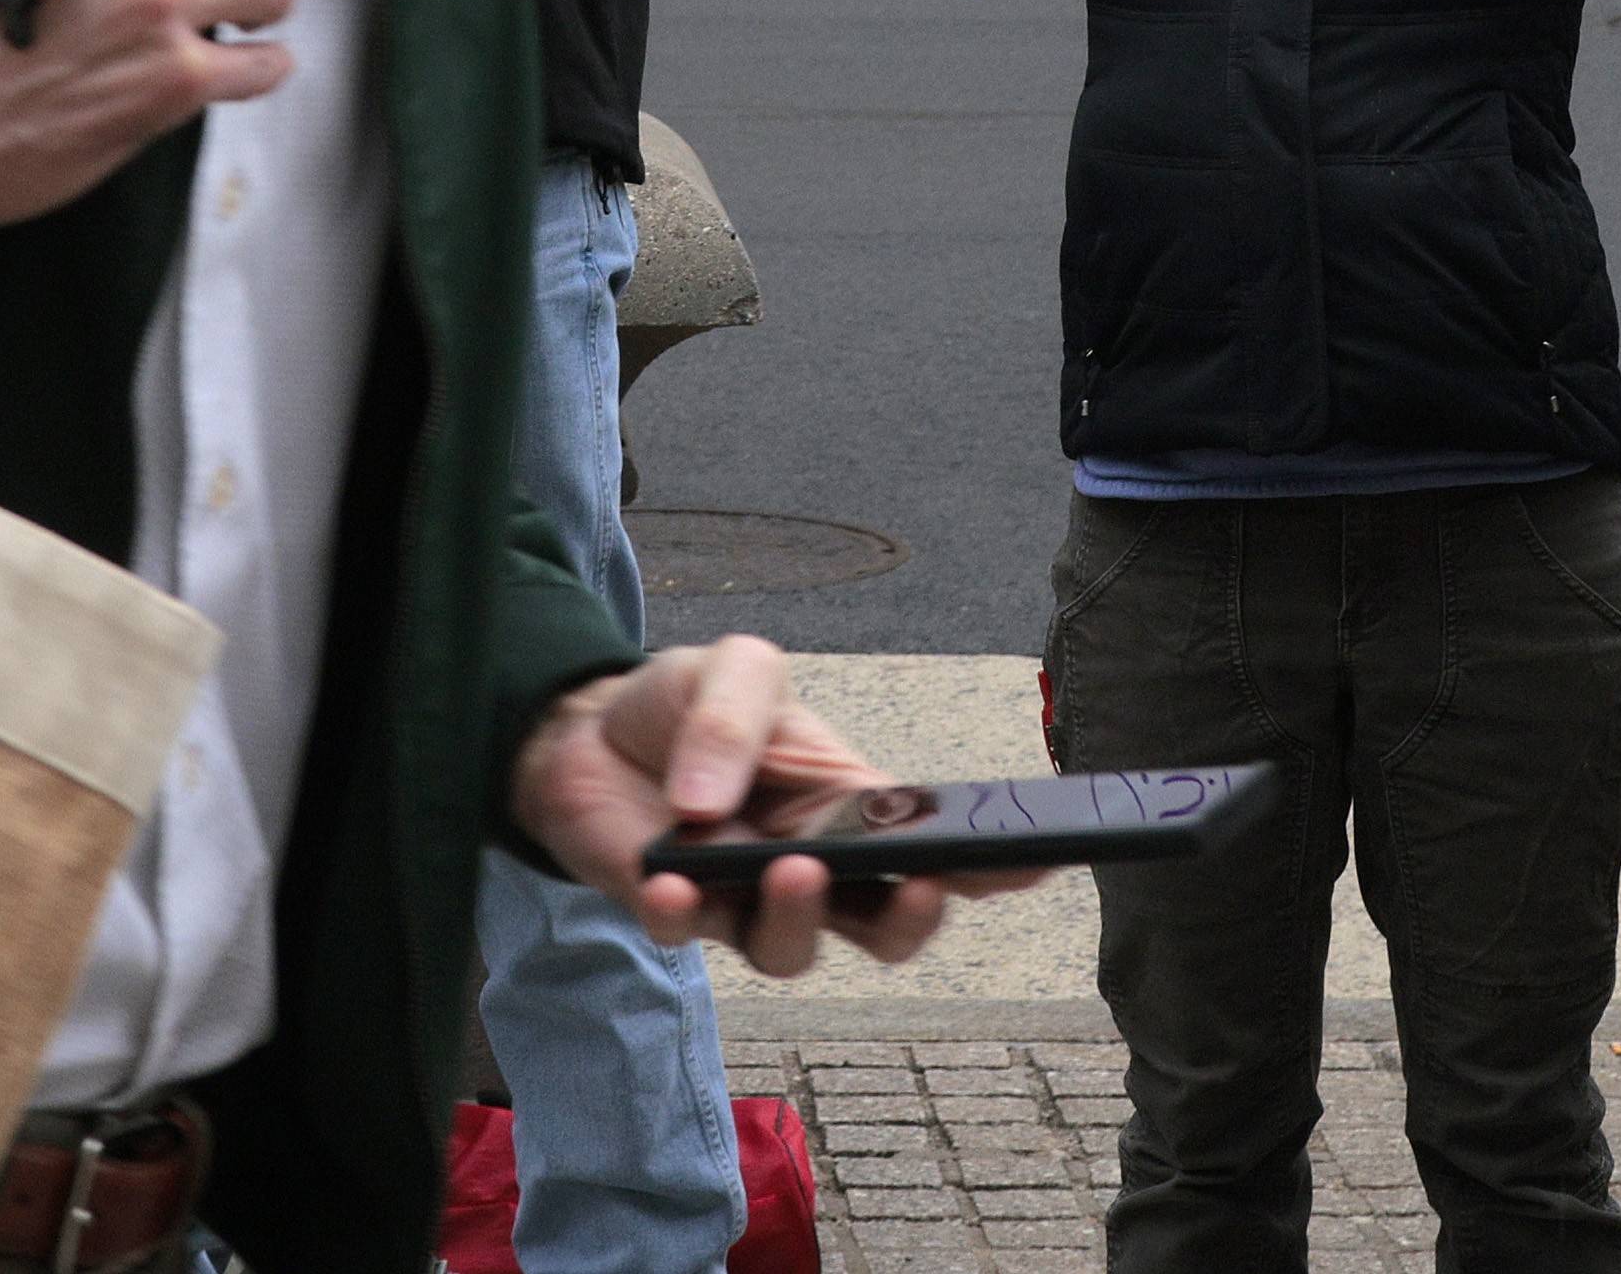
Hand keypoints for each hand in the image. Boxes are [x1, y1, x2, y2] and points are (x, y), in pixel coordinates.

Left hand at [505, 636, 986, 975]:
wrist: (583, 729)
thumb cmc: (685, 704)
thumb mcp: (731, 669)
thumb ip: (737, 717)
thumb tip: (716, 807)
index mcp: (852, 808)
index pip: (936, 848)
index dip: (995, 864)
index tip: (1038, 858)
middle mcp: (813, 869)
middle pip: (885, 930)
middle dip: (912, 921)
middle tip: (916, 890)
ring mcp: (742, 900)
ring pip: (793, 951)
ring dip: (798, 920)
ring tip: (789, 871)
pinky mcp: (673, 911)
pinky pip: (687, 933)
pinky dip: (682, 912)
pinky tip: (671, 879)